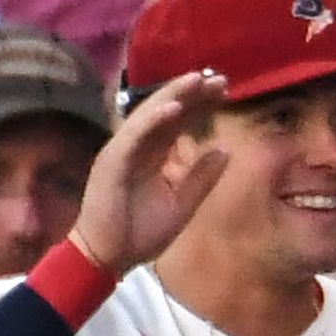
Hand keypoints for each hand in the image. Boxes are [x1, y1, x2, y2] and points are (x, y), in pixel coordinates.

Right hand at [71, 70, 228, 275]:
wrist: (109, 257)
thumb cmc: (140, 232)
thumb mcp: (182, 204)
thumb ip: (201, 177)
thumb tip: (225, 150)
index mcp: (153, 155)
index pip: (179, 122)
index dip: (199, 104)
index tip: (224, 89)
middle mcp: (137, 147)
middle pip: (166, 112)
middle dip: (191, 93)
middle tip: (218, 78)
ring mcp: (123, 152)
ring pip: (149, 116)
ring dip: (173, 96)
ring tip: (197, 80)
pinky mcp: (112, 162)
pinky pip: (134, 136)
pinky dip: (152, 120)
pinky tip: (174, 107)